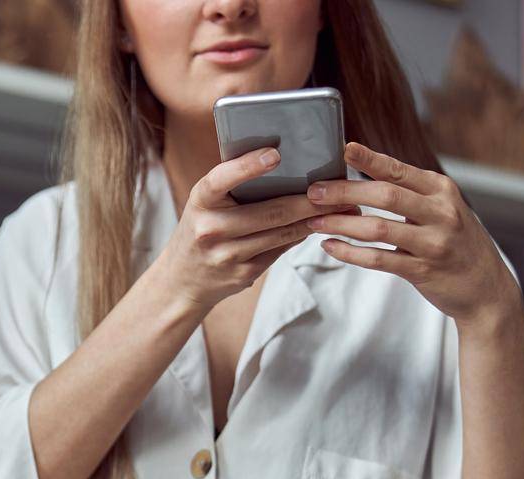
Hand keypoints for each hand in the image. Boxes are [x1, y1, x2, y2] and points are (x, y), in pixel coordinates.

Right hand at [156, 147, 352, 314]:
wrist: (182, 279)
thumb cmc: (202, 228)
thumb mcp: (205, 203)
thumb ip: (233, 186)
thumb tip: (287, 167)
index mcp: (200, 201)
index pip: (221, 180)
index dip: (248, 166)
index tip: (275, 154)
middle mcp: (210, 229)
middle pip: (271, 211)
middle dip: (310, 199)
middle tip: (340, 188)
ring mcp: (227, 255)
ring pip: (282, 232)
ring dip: (315, 219)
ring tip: (341, 207)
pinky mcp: (243, 273)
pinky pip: (280, 249)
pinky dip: (301, 235)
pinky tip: (318, 225)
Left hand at [305, 142, 523, 331]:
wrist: (486, 288)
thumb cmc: (456, 244)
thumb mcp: (444, 210)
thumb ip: (412, 195)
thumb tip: (365, 177)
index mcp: (442, 191)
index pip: (400, 170)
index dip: (370, 159)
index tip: (344, 149)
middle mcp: (441, 213)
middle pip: (385, 196)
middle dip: (344, 192)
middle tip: (313, 192)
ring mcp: (433, 243)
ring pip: (377, 229)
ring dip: (341, 224)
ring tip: (314, 222)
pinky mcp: (423, 271)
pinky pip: (379, 259)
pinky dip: (350, 253)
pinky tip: (330, 247)